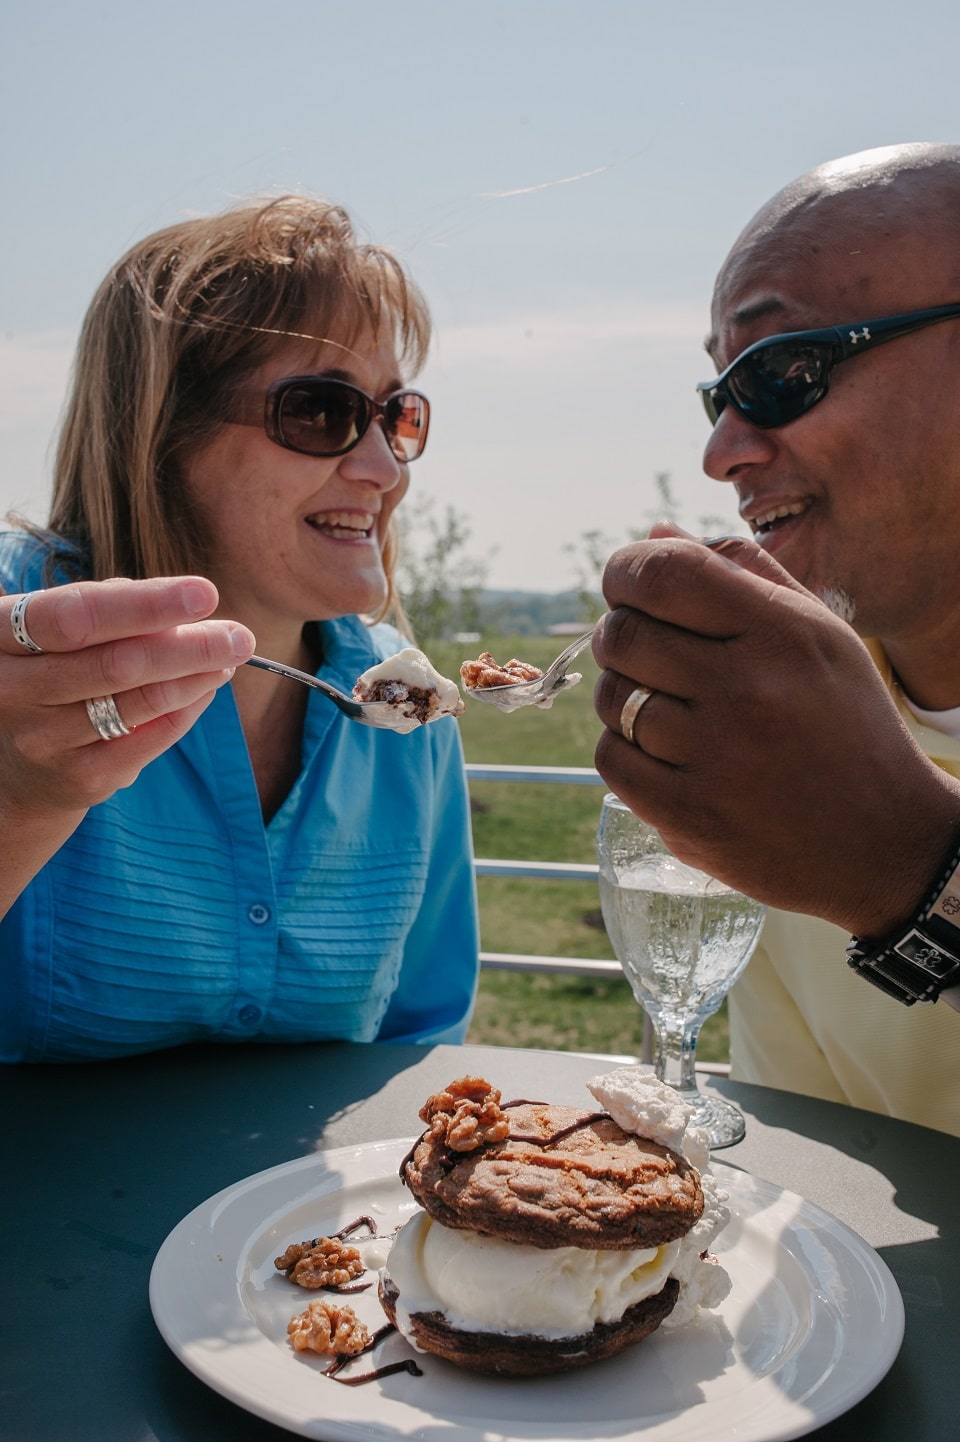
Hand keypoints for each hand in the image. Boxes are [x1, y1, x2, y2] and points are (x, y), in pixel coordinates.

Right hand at [0, 575, 253, 821]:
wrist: (17, 768)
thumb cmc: (49, 672)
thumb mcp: (58, 633)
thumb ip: (109, 607)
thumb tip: (183, 602)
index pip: (73, 616)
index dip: (144, 605)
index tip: (205, 593)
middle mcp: (11, 690)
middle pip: (115, 663)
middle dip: (189, 645)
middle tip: (239, 634)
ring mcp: (43, 740)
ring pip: (139, 701)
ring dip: (196, 674)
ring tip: (229, 653)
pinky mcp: (80, 777)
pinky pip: (152, 737)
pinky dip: (189, 707)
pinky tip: (207, 686)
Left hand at [592, 526, 959, 938]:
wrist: (885, 841)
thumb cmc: (845, 724)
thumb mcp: (819, 635)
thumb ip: (742, 573)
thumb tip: (654, 535)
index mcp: (781, 632)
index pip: (664, 573)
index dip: (625, 570)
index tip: (627, 584)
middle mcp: (748, 689)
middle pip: (623, 634)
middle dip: (619, 633)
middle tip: (644, 650)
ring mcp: (716, 757)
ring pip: (611, 698)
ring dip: (621, 695)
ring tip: (663, 706)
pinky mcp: (691, 815)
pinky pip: (610, 759)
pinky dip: (623, 751)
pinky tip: (662, 754)